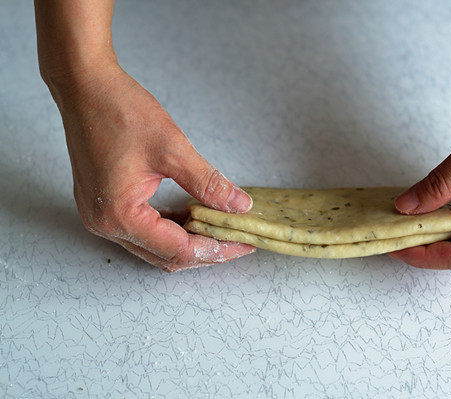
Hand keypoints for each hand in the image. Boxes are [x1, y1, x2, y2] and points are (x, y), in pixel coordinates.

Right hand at [53, 64, 255, 271]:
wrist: (85, 87)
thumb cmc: (119, 111)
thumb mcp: (173, 149)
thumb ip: (208, 183)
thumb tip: (239, 205)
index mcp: (120, 216)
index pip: (179, 250)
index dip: (216, 250)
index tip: (244, 243)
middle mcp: (105, 224)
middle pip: (167, 255)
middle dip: (206, 251)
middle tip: (239, 240)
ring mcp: (101, 216)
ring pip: (156, 245)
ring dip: (189, 240)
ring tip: (222, 229)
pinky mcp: (104, 205)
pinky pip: (144, 229)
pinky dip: (171, 227)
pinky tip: (194, 216)